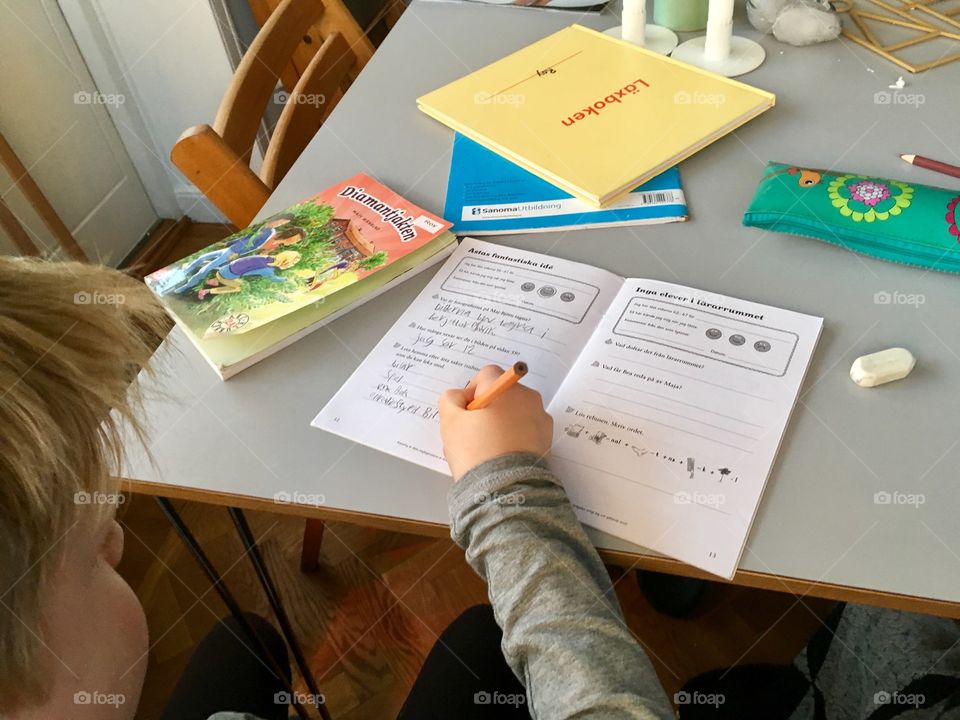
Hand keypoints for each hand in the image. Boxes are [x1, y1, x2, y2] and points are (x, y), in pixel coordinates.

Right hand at [438, 365, 552, 479]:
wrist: (506, 489)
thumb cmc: (477, 453)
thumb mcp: (450, 421)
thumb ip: (450, 399)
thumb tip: (459, 396)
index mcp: (506, 389)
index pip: (486, 375)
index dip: (471, 391)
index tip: (465, 412)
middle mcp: (528, 398)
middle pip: (502, 395)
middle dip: (486, 409)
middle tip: (471, 433)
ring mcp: (540, 419)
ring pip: (514, 413)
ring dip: (499, 424)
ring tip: (485, 449)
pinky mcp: (546, 440)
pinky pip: (525, 431)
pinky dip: (513, 438)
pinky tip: (499, 456)